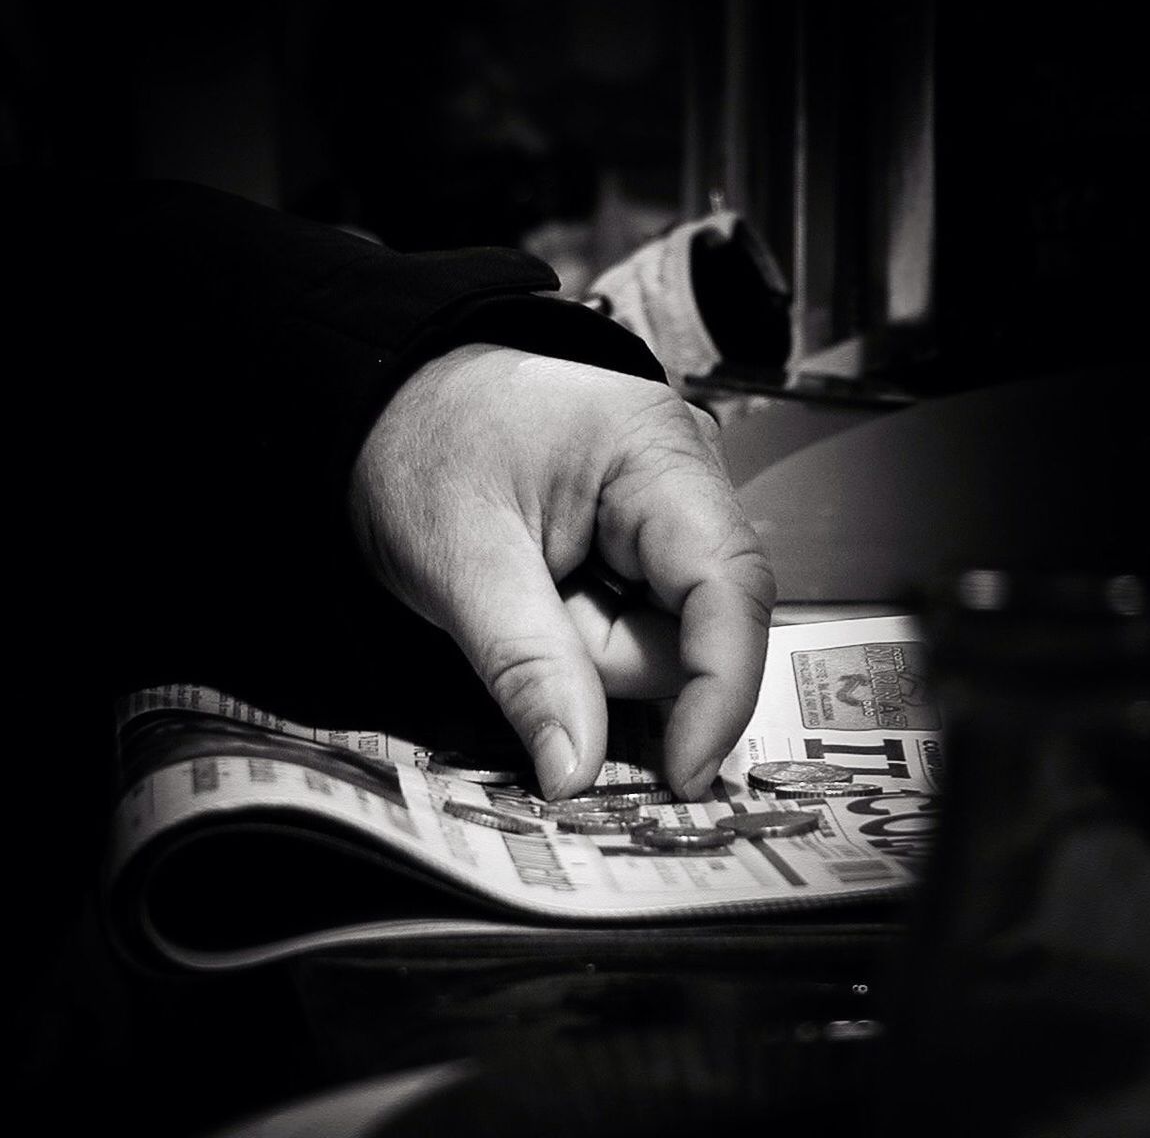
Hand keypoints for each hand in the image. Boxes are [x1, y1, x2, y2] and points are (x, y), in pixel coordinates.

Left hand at [349, 343, 775, 799]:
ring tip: (520, 593)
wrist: (384, 410)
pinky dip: (588, 639)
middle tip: (522, 614)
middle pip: (696, 625)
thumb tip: (576, 774)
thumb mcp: (460, 561)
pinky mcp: (644, 544)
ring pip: (664, 639)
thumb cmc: (420, 452)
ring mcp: (666, 513)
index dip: (721, 688)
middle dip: (606, 656)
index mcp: (655, 452)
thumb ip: (528, 667)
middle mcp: (684, 479)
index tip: (682, 774)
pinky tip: (543, 597)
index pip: (730, 585)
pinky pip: (640, 627)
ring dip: (589, 648)